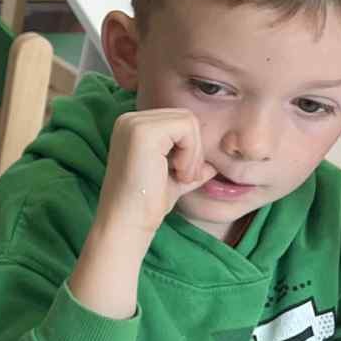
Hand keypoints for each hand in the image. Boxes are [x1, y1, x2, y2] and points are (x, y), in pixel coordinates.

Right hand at [71, 109, 213, 320]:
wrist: (128, 222)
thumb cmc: (147, 203)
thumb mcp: (174, 178)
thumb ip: (190, 166)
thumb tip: (212, 166)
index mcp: (132, 126)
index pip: (179, 121)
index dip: (189, 147)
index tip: (179, 174)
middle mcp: (129, 119)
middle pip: (185, 117)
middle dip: (193, 149)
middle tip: (182, 176)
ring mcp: (133, 124)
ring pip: (187, 121)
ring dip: (192, 152)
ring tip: (179, 175)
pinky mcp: (142, 132)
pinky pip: (185, 129)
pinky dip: (190, 153)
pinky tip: (176, 172)